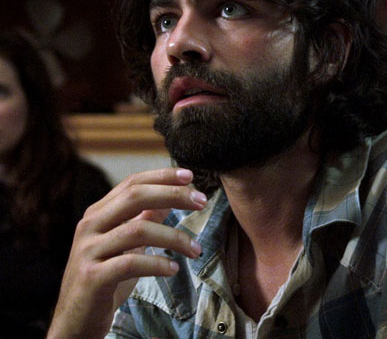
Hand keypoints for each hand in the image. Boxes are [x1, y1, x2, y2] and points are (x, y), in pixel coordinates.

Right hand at [47, 168, 206, 338]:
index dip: (161, 177)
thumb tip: (172, 198)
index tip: (190, 176)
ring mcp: (88, 251)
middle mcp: (90, 226)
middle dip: (172, 195)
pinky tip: (174, 269)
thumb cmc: (105, 278)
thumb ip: (144, 219)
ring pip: (137, 230)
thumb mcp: (126, 245)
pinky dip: (157, 264)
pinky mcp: (92, 277)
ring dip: (174, 237)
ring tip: (196, 249)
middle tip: (202, 201)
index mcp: (98, 214)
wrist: (75, 320)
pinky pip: (130, 263)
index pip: (132, 183)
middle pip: (135, 197)